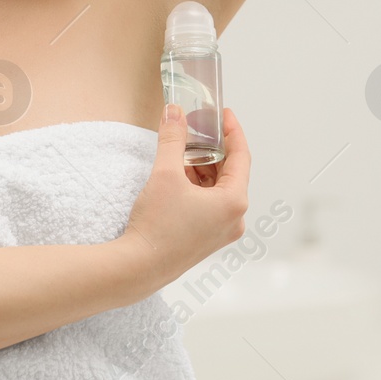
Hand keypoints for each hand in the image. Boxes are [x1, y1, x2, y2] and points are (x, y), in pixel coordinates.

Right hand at [121, 106, 249, 291]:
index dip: (233, 131)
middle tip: (197, 128)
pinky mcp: (207, 238)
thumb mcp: (165, 174)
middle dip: (213, 148)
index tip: (223, 114)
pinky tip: (179, 174)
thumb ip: (173, 139)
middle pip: (230, 172)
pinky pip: (210, 203)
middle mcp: (234, 218)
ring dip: (203, 167)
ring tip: (183, 150)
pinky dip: (198, 185)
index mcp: (234, 202)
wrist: (139, 267)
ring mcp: (222, 231)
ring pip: (219, 188)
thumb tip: (174, 112)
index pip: (241, 156)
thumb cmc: (157, 225)